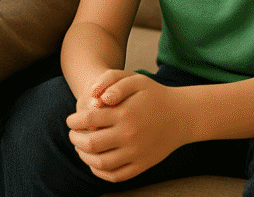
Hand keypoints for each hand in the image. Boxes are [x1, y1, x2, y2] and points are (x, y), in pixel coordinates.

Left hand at [66, 71, 185, 182]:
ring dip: (84, 156)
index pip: (88, 120)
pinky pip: (115, 175)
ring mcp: (136, 153)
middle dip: (75, 139)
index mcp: (125, 113)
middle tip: (72, 134)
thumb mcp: (134, 79)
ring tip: (80, 148)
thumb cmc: (154, 94)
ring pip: (100, 163)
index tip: (70, 120)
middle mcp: (130, 135)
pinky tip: (94, 162)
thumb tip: (96, 100)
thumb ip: (111, 81)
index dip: (74, 121)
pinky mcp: (142, 165)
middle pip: (90, 144)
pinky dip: (100, 172)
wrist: (183, 116)